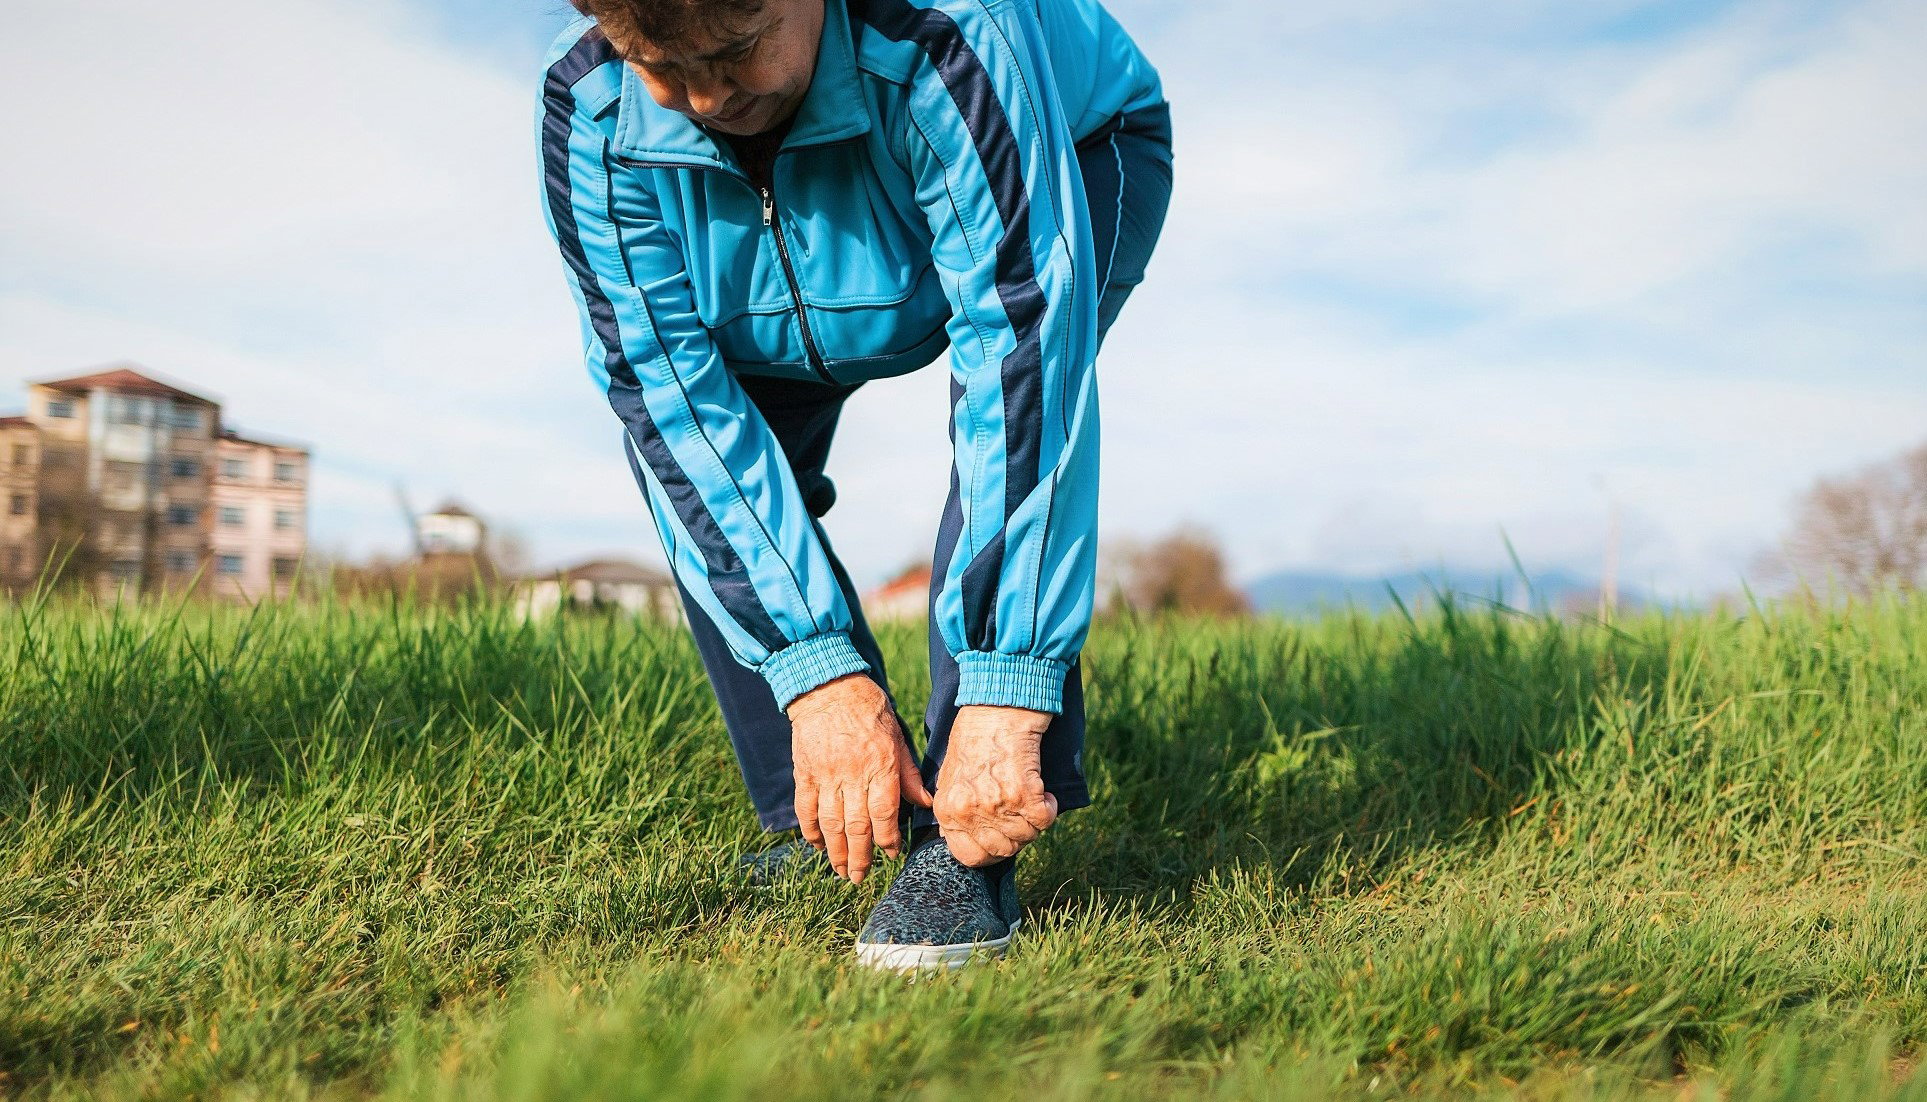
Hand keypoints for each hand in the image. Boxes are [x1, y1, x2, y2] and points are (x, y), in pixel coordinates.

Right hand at [787, 673, 933, 883]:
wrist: (829, 687)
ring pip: (830, 822)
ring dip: (836, 851)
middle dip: (859, 857)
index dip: (887, 839)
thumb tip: (926, 803)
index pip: (884, 813)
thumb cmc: (870, 711)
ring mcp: (826, 774)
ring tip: (840, 870)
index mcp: (880, 766)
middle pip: (856, 825)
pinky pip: (805, 808)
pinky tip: (818, 845)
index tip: (890, 854)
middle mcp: (853, 774)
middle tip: (859, 878)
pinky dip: (811, 830)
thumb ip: (909, 774)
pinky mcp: (804, 772)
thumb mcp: (898, 738)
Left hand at [934, 705, 1057, 866]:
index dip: (989, 851)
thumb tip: (960, 834)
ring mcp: (996, 806)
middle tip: (1020, 816)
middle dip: (1015, 837)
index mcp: (948, 810)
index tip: (1000, 838)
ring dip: (1033, 822)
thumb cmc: (974, 734)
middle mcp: (970, 812)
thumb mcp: (950, 774)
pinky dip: (1049, 808)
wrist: (997, 706)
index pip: (968, 856)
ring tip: (1031, 798)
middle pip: (1002, 851)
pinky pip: (1043, 820)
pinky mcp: (1023, 794)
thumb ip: (955, 807)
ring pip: (1026, 838)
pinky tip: (1044, 792)